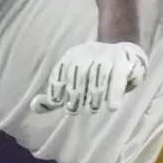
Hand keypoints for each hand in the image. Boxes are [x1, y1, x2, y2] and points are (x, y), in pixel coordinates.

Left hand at [32, 41, 147, 112]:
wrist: (128, 56)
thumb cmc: (97, 76)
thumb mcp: (73, 84)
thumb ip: (56, 97)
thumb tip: (34, 107)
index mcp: (73, 55)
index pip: (61, 71)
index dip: (57, 87)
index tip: (58, 102)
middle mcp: (89, 52)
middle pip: (79, 74)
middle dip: (74, 94)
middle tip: (74, 111)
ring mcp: (108, 56)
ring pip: (98, 77)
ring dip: (94, 96)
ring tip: (92, 109)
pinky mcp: (124, 62)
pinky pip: (117, 78)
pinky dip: (114, 93)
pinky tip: (112, 107)